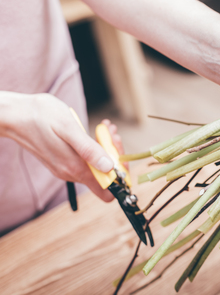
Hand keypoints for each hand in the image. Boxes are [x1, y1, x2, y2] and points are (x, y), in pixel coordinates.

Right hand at [0, 92, 119, 200]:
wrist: (14, 115)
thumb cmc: (41, 116)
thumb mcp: (69, 128)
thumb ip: (88, 150)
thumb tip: (109, 168)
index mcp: (75, 169)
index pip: (108, 190)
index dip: (121, 175)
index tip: (120, 153)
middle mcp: (71, 173)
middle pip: (105, 176)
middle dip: (114, 154)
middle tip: (111, 132)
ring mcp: (66, 167)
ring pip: (97, 165)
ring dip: (106, 147)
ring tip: (105, 127)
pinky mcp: (63, 160)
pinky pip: (86, 159)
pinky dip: (95, 146)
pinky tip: (95, 131)